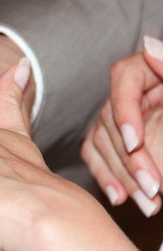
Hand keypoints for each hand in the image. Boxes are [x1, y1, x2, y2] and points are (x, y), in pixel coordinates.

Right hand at [82, 35, 162, 216]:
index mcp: (148, 70)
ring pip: (103, 143)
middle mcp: (131, 92)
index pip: (123, 79)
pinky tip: (120, 197)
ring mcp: (121, 118)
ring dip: (123, 177)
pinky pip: (98, 156)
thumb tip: (151, 46)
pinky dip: (107, 178)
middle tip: (153, 187)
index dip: (125, 112)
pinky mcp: (116, 141)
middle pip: (112, 119)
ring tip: (149, 204)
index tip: (137, 143)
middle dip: (131, 159)